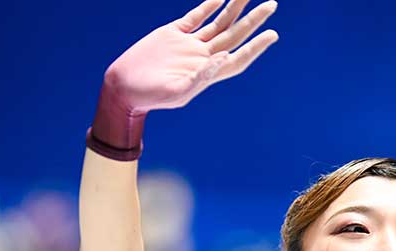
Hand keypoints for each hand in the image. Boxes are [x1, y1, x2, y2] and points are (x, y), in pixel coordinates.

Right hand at [105, 0, 278, 110]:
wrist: (123, 86)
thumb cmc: (150, 96)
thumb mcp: (177, 92)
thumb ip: (201, 77)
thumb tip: (223, 57)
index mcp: (208, 73)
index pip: (239, 57)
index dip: (256, 47)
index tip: (272, 34)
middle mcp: (202, 57)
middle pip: (235, 35)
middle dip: (254, 20)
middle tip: (272, 4)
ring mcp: (189, 44)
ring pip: (218, 22)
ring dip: (234, 8)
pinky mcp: (173, 33)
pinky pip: (196, 16)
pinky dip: (208, 5)